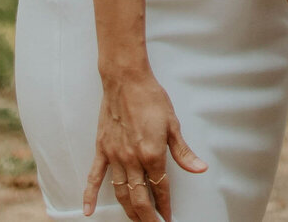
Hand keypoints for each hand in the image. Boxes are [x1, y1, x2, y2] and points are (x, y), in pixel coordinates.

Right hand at [83, 69, 204, 220]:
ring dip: (128, 211)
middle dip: (147, 217)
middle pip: (139, 198)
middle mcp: (132, 159)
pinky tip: (88, 210)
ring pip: (121, 193)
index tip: (168, 217)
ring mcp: (115, 156)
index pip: (160, 188)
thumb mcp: (173, 124)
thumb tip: (199, 168)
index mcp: (152, 154)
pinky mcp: (102, 149)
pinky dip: (89, 195)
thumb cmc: (150, 97)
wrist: (126, 79)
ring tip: (136, 221)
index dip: (165, 206)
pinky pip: (94, 177)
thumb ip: (183, 152)